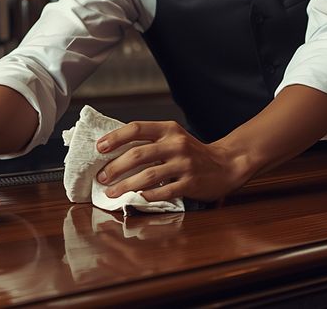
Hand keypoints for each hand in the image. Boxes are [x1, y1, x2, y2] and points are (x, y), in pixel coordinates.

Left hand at [95, 121, 250, 202]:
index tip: (99, 148)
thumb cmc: (193, 152)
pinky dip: (149, 195)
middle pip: (138, 154)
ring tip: (113, 192)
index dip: (115, 138)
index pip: (136, 128)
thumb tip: (115, 151)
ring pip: (148, 175)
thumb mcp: (173, 138)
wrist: (226, 164)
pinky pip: (164, 191)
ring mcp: (184, 164)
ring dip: (126, 185)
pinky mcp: (191, 183)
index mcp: (168, 129)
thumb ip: (150, 141)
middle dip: (115, 167)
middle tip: (102, 177)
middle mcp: (176, 144)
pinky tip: (138, 198)